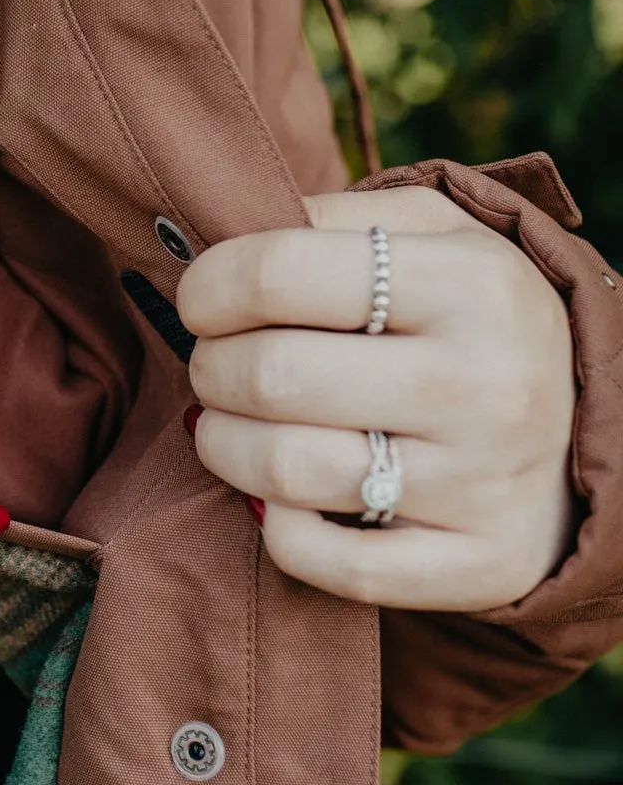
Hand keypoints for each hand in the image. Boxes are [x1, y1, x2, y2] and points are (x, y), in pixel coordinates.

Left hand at [178, 187, 577, 611]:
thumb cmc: (472, 317)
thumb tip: (219, 235)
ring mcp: (484, 484)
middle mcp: (486, 384)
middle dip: (210, 368)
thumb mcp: (434, 235)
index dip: (209, 286)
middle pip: (270, 376)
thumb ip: (335, 219)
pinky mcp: (478, 565)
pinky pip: (327, 564)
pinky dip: (277, 531)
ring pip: (284, 474)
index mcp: (470, 283)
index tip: (201, 301)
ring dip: (223, 446)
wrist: (590, 427)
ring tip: (227, 425)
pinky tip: (278, 497)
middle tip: (214, 365)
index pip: (279, 273)